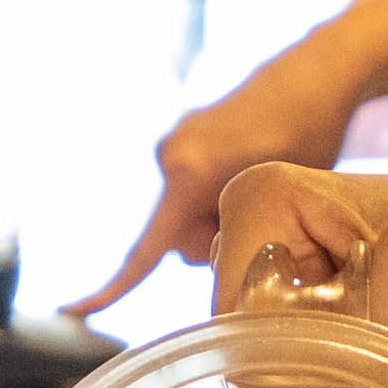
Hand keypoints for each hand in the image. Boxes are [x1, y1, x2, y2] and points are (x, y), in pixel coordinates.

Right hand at [82, 44, 363, 311]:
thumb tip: (205, 258)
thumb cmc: (308, 135)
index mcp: (188, 174)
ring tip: (260, 181)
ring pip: (187, 216)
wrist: (312, 75)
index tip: (74, 311)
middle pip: (177, 238)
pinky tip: (247, 167)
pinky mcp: (183, 139)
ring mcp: (173, 146)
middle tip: (263, 210)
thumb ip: (234, 232)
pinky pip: (191, 189)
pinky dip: (215, 192)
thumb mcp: (276, 196)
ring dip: (218, 215)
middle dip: (214, 239)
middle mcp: (169, 157)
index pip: (145, 249)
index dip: (112, 288)